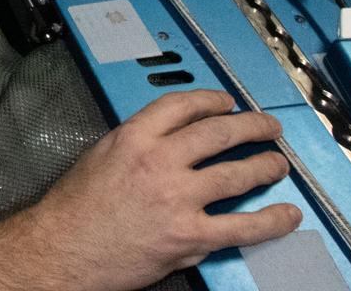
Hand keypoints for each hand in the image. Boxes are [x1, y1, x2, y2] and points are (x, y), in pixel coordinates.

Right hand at [21, 91, 301, 290]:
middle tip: (267, 127)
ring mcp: (178, 199)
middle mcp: (159, 162)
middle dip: (251, 127)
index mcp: (134, 138)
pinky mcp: (190, 236)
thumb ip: (137, 145)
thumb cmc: (75, 210)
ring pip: (237, 174)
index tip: (227, 102)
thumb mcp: (100, 157)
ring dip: (265, 166)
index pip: (182, 105)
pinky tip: (287, 215)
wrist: (63, 250)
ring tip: (278, 164)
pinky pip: (242, 226)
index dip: (212, 100)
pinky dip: (272, 221)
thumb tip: (170, 142)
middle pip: (218, 133)